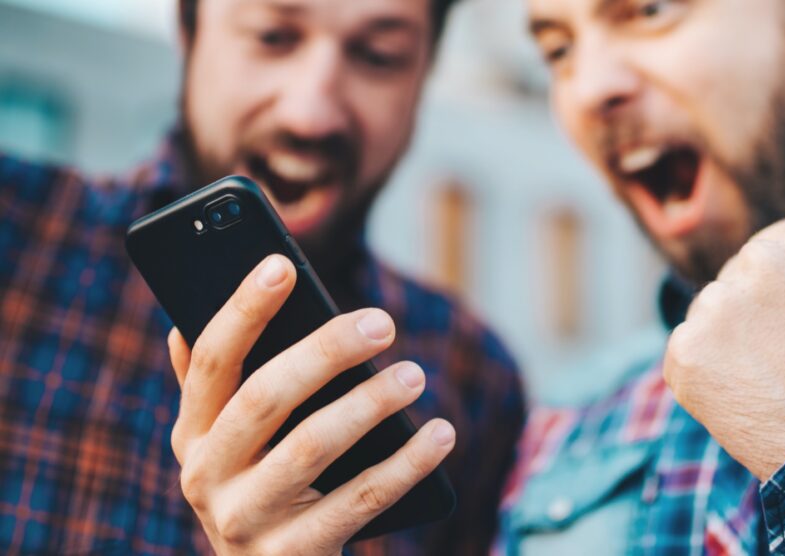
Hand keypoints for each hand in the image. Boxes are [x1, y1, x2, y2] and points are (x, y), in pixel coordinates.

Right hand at [167, 254, 455, 554]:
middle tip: (383, 323)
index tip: (282, 265)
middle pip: (264, 396)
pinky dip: (406, 463)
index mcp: (194, 433)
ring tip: (415, 375)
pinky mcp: (293, 555)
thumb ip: (216, 391)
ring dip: (370, 403)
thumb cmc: (264, 488)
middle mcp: (206, 476)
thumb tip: (178, 328)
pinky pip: (360, 499)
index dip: (243, 310)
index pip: (212, 360)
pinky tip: (440, 434)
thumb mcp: (229, 445)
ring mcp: (245, 520)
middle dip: (325, 351)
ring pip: (311, 446)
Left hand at [663, 212, 784, 480]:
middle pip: (732, 279)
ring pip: (706, 314)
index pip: (768, 247)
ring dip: (722, 342)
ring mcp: (719, 303)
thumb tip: (768, 252)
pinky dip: (701, 373)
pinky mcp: (687, 345)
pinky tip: (736, 393)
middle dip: (746, 313)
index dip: (777, 289)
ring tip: (762, 376)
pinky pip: (685, 350)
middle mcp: (760, 259)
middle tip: (781, 354)